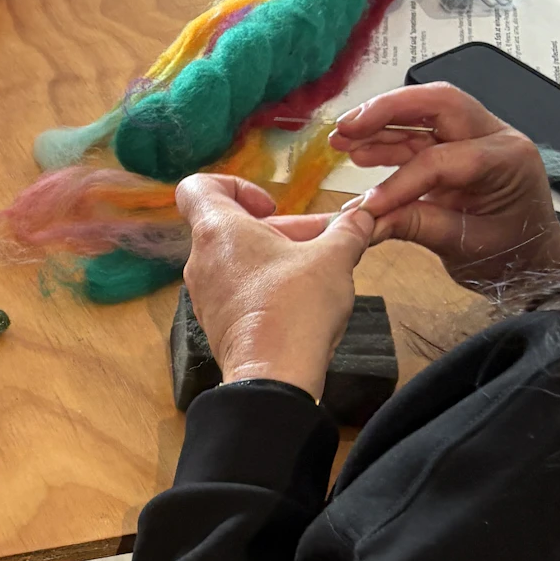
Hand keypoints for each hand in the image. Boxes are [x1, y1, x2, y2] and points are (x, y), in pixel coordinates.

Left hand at [176, 174, 375, 399]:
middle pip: (235, 226)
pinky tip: (303, 297)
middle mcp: (201, 260)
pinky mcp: (216, 321)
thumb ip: (348, 230)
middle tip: (322, 239)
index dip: (234, 185)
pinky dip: (266, 284)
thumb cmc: (296, 309)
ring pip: (239, 259)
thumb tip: (361, 217)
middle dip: (281, 228)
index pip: (197, 187)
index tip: (271, 205)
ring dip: (278, 256)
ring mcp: (205, 293)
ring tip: (320, 267)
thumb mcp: (334, 258)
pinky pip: (238, 288)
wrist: (274, 375)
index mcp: (217, 230)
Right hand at [331, 85, 559, 289]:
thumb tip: (368, 222)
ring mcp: (476, 140)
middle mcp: (495, 137)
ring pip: (424, 114)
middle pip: (439, 104)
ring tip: (341, 138)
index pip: (442, 159)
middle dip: (388, 111)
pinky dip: (388, 141)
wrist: (533, 258)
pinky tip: (359, 151)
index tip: (367, 207)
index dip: (399, 182)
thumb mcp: (466, 247)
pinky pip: (420, 136)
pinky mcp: (458, 149)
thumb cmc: (512, 254)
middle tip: (347, 126)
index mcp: (508, 160)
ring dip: (380, 122)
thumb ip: (417, 227)